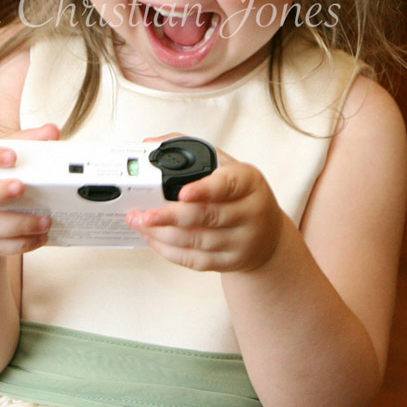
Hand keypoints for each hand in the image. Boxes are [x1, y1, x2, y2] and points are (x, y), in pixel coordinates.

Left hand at [127, 145, 287, 272]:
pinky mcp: (229, 262)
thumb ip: (190, 151)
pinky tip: (152, 238)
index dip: (204, 190)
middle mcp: (249, 212)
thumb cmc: (240, 194)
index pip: (226, 185)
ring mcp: (241, 241)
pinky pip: (194, 260)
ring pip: (196, 241)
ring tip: (139, 223)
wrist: (268, 234)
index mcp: (248, 182)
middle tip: (144, 214)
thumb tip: (151, 144)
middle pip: (206, 216)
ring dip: (162, 234)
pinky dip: (168, 250)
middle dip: (169, 216)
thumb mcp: (225, 165)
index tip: (182, 193)